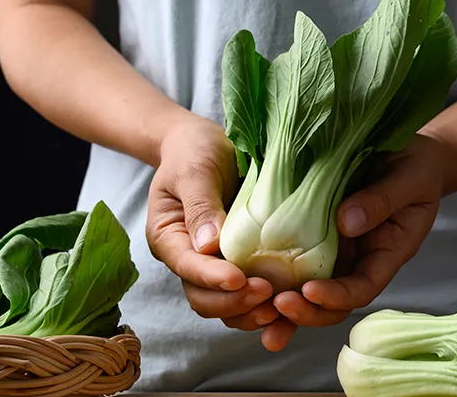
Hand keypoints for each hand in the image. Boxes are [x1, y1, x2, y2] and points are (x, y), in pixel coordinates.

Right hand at [146, 114, 279, 332]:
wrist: (203, 144)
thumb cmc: (193, 151)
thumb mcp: (194, 169)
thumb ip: (200, 204)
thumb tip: (208, 244)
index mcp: (170, 238)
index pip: (187, 267)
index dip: (212, 277)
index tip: (238, 278)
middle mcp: (189, 260)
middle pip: (203, 297)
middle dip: (233, 302)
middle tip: (267, 294)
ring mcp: (214, 266)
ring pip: (225, 305)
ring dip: (250, 312)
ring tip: (280, 308)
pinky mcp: (239, 265)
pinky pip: (247, 295)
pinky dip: (263, 304)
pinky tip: (287, 302)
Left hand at [263, 134, 445, 349]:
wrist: (409, 153)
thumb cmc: (417, 165)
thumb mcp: (409, 178)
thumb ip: (382, 200)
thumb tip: (345, 222)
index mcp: (387, 253)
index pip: (362, 288)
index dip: (337, 296)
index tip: (309, 292)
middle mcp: (358, 259)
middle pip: (333, 302)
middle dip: (305, 311)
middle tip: (275, 305)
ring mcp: (335, 250)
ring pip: (308, 289)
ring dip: (282, 306)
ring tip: (253, 310)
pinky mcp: (314, 233)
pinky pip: (291, 259)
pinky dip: (270, 272)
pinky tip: (244, 277)